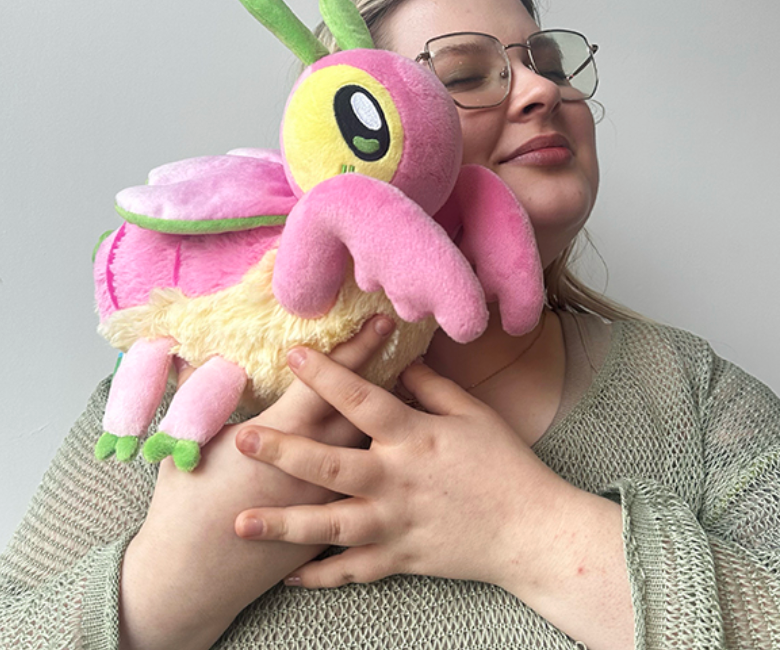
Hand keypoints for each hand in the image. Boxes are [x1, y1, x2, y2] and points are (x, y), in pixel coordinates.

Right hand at [118, 315, 394, 649]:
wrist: (191, 582)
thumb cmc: (183, 509)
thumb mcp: (186, 445)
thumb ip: (195, 395)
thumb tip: (187, 356)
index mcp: (279, 437)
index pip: (327, 383)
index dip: (355, 350)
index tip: (381, 324)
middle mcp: (313, 464)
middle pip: (359, 410)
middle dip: (382, 371)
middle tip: (404, 345)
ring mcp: (326, 498)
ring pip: (369, 449)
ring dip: (387, 418)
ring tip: (407, 389)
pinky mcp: (327, 526)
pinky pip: (363, 489)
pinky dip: (378, 463)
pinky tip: (391, 448)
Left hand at [234, 348, 634, 649]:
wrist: (532, 531)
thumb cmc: (506, 465)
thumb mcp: (474, 414)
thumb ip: (433, 387)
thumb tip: (401, 365)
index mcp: (414, 437)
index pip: (362, 399)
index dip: (326, 374)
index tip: (293, 354)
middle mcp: (397, 480)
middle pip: (331, 466)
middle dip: (284, 452)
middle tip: (242, 440)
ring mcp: (395, 524)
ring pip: (330, 527)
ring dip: (284, 524)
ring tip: (241, 523)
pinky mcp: (400, 558)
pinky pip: (353, 572)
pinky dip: (320, 577)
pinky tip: (287, 577)